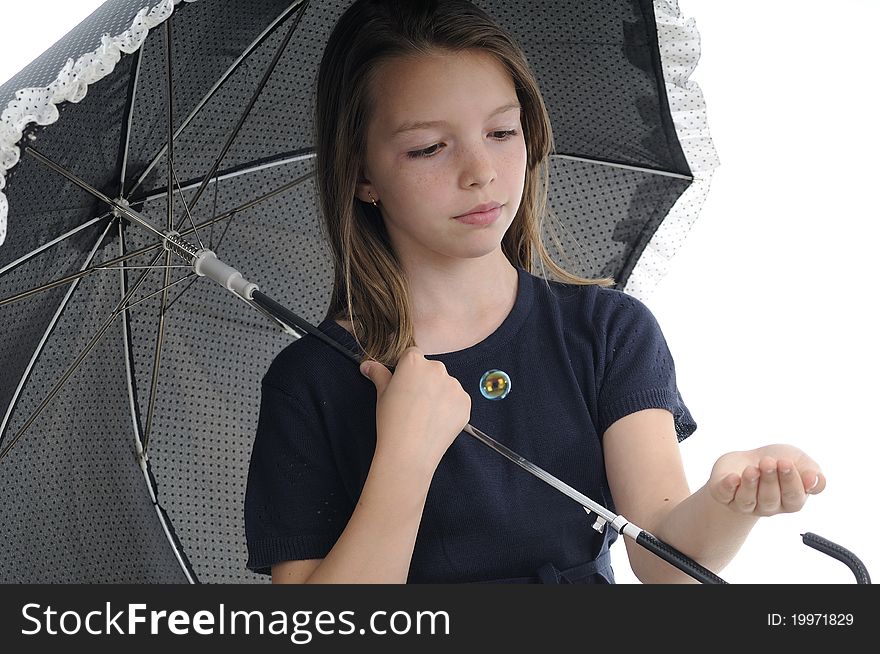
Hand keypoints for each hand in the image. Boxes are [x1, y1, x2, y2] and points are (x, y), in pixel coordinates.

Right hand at [360, 347, 470, 475]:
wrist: (409, 452)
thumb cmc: (392, 421)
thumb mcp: (382, 394)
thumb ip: (378, 374)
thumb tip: (367, 365)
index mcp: (414, 361)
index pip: (413, 355)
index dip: (407, 371)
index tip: (404, 386)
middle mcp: (437, 368)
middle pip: (431, 369)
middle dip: (425, 381)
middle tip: (414, 403)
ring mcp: (454, 385)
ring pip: (446, 384)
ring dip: (439, 394)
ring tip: (426, 415)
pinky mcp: (465, 402)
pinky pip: (457, 400)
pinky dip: (450, 408)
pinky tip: (437, 421)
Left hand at [707, 444, 825, 515]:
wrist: (748, 459)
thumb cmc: (777, 461)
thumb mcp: (799, 461)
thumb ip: (812, 472)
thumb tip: (814, 481)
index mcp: (790, 501)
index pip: (793, 497)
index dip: (790, 480)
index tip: (785, 462)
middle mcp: (767, 506)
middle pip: (770, 498)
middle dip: (769, 479)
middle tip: (768, 462)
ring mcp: (744, 503)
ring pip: (748, 499)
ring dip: (750, 484)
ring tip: (752, 469)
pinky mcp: (724, 494)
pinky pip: (725, 495)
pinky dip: (728, 487)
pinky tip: (733, 478)